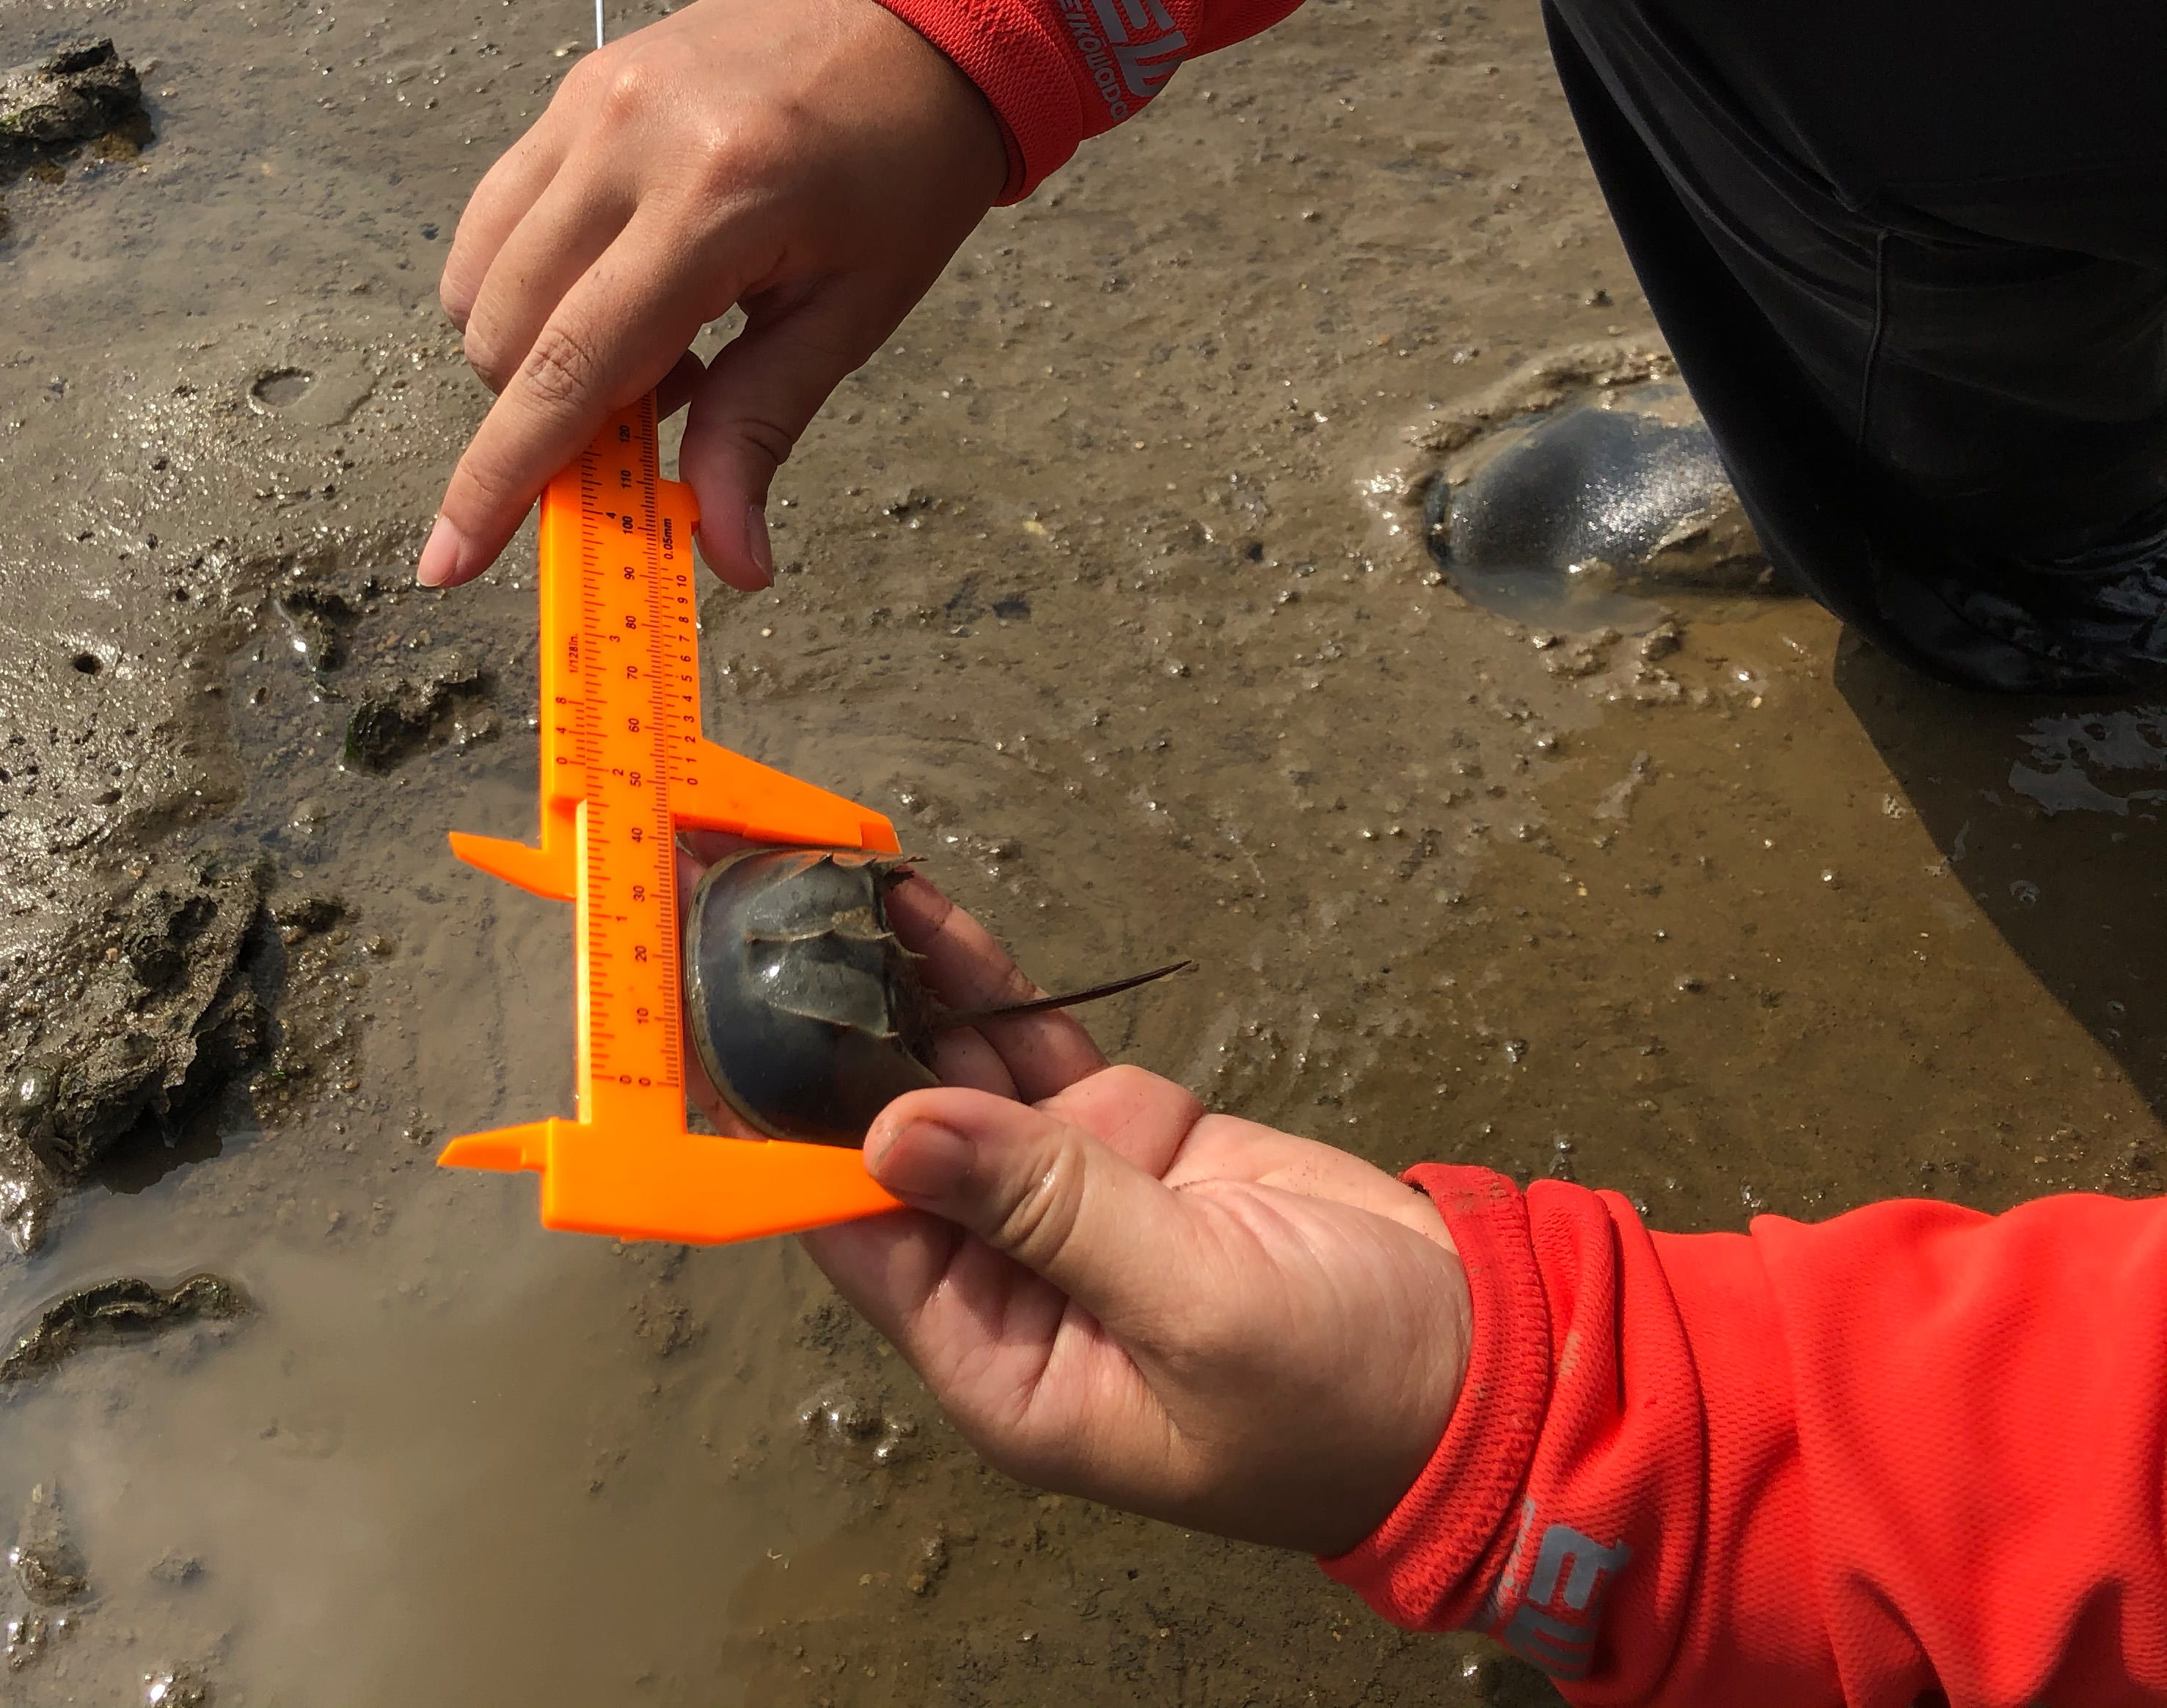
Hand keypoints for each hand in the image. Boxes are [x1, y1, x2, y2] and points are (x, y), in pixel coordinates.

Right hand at [424, 0, 1004, 590]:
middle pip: (506, 334)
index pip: (567, 371)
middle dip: (548, 415)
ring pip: (480, 278)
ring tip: (656, 346)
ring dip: (537, 352)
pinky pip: (499, 214)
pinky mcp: (572, 90)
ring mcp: (586, 105)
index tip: (451, 559)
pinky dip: (534, 284)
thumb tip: (728, 557)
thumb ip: (762, 431)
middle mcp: (623, 141)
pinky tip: (624, 289)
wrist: (915, 34)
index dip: (502, 479)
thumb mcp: (849, 317)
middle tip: (659, 414)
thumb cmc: (901, 174)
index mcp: (710, 205)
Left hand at [795, 879, 1473, 1557]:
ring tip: (855, 902)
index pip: (866, 1242)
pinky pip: (1043, 1064)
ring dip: (919, 1001)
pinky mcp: (1135, 1148)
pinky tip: (940, 931)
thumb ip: (1047, 1209)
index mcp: (1005, 1362)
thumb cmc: (1345, 1390)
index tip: (753, 1037)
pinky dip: (997, 998)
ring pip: (969, 1087)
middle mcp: (1016, 1283)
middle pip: (903, 1150)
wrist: (1484, 1358)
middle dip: (853, 1048)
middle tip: (797, 933)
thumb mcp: (1192, 1306)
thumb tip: (896, 1131)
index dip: (805, 1143)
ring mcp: (1074, 1204)